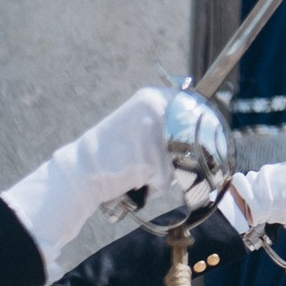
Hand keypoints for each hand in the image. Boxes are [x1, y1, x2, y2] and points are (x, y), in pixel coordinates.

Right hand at [3, 81, 222, 270]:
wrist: (81, 171)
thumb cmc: (112, 152)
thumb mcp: (139, 123)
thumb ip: (167, 122)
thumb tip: (205, 127)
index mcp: (153, 97)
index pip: (196, 109)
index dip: (203, 128)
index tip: (205, 139)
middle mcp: (158, 110)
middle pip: (195, 139)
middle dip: (185, 157)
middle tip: (163, 162)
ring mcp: (156, 135)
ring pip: (182, 162)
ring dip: (167, 174)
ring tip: (140, 169)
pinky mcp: (153, 160)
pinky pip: (167, 181)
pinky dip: (155, 187)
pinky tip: (135, 180)